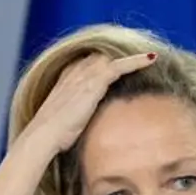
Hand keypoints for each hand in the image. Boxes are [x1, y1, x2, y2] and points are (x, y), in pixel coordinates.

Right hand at [21, 52, 157, 154]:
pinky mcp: (95, 82)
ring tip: (149, 57)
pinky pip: (121, 65)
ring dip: (130, 57)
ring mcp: (84, 76)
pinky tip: (152, 58)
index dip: (101, 63)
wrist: (44, 136)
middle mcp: (74, 73)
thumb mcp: (65, 123)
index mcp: (65, 81)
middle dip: (116, 57)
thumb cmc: (51, 137)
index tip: (114, 65)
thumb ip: (75, 118)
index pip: (86, 63)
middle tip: (137, 59)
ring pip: (112, 58)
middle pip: (100, 57)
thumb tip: (81, 131)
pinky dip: (137, 60)